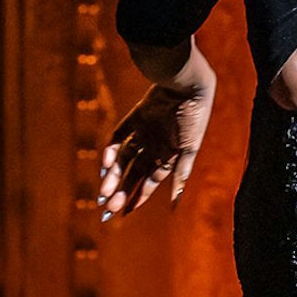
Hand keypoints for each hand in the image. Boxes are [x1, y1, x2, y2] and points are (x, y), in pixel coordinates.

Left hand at [97, 80, 214, 218]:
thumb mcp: (188, 149)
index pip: (150, 181)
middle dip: (121, 190)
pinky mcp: (136, 116)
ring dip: (113, 175)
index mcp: (170, 155)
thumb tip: (175, 204)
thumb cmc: (194, 117)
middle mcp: (156, 145)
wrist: (188, 84)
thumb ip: (180, 174)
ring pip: (124, 158)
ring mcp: (145, 131)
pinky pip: (119, 136)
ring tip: (102, 193)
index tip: (123, 212)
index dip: (138, 196)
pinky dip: (111, 150)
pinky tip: (105, 165)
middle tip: (106, 208)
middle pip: (134, 172)